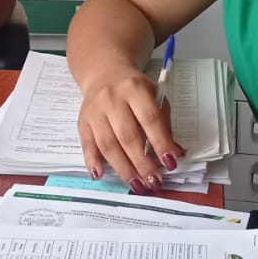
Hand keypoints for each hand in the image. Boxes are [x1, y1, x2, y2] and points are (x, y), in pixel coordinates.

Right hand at [76, 65, 183, 194]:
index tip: (170, 164)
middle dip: (142, 163)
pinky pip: (87, 144)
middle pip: (128, 136)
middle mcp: (112, 99)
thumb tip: (175, 154)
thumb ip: (164, 124)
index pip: (150, 119)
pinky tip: (100, 174)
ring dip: (123, 168)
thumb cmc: (134, 89)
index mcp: (135, 89)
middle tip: (153, 182)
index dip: (161, 143)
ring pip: (108, 144)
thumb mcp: (155, 96)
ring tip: (136, 185)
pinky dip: (92, 161)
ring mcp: (95, 111)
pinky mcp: (82, 121)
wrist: (104, 73)